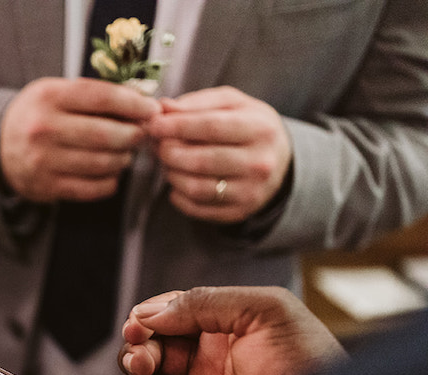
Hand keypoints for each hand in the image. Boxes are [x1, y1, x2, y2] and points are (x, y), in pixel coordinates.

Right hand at [0, 77, 160, 203]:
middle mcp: (43, 129)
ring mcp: (43, 161)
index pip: (102, 98)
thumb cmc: (37, 114)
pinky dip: (109, 181)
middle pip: (106, 134)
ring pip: (102, 163)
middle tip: (141, 133)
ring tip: (125, 152)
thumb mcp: (56, 91)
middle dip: (133, 135)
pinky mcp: (46, 187)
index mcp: (48, 97)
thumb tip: (141, 97)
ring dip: (123, 158)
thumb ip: (94, 92)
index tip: (151, 109)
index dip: (134, 104)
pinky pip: (92, 188)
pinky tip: (110, 172)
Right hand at [120, 286, 344, 374]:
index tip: (137, 327)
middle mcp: (211, 362)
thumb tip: (151, 312)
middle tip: (143, 362)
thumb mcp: (266, 312)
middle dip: (138, 354)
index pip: (172, 316)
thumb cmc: (308, 368)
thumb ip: (206, 301)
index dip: (148, 320)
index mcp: (227, 328)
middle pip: (153, 351)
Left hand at [148, 86, 291, 223]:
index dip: (177, 126)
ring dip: (171, 174)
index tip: (153, 124)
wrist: (280, 162)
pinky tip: (177, 182)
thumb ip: (198, 103)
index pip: (211, 127)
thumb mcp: (232, 104)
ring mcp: (250, 191)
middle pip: (201, 160)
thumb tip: (163, 107)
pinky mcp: (239, 212)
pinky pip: (197, 208)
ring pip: (196, 187)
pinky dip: (178, 195)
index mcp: (260, 129)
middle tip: (157, 145)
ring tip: (167, 162)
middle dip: (169, 152)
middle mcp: (259, 163)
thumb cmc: (249, 126)